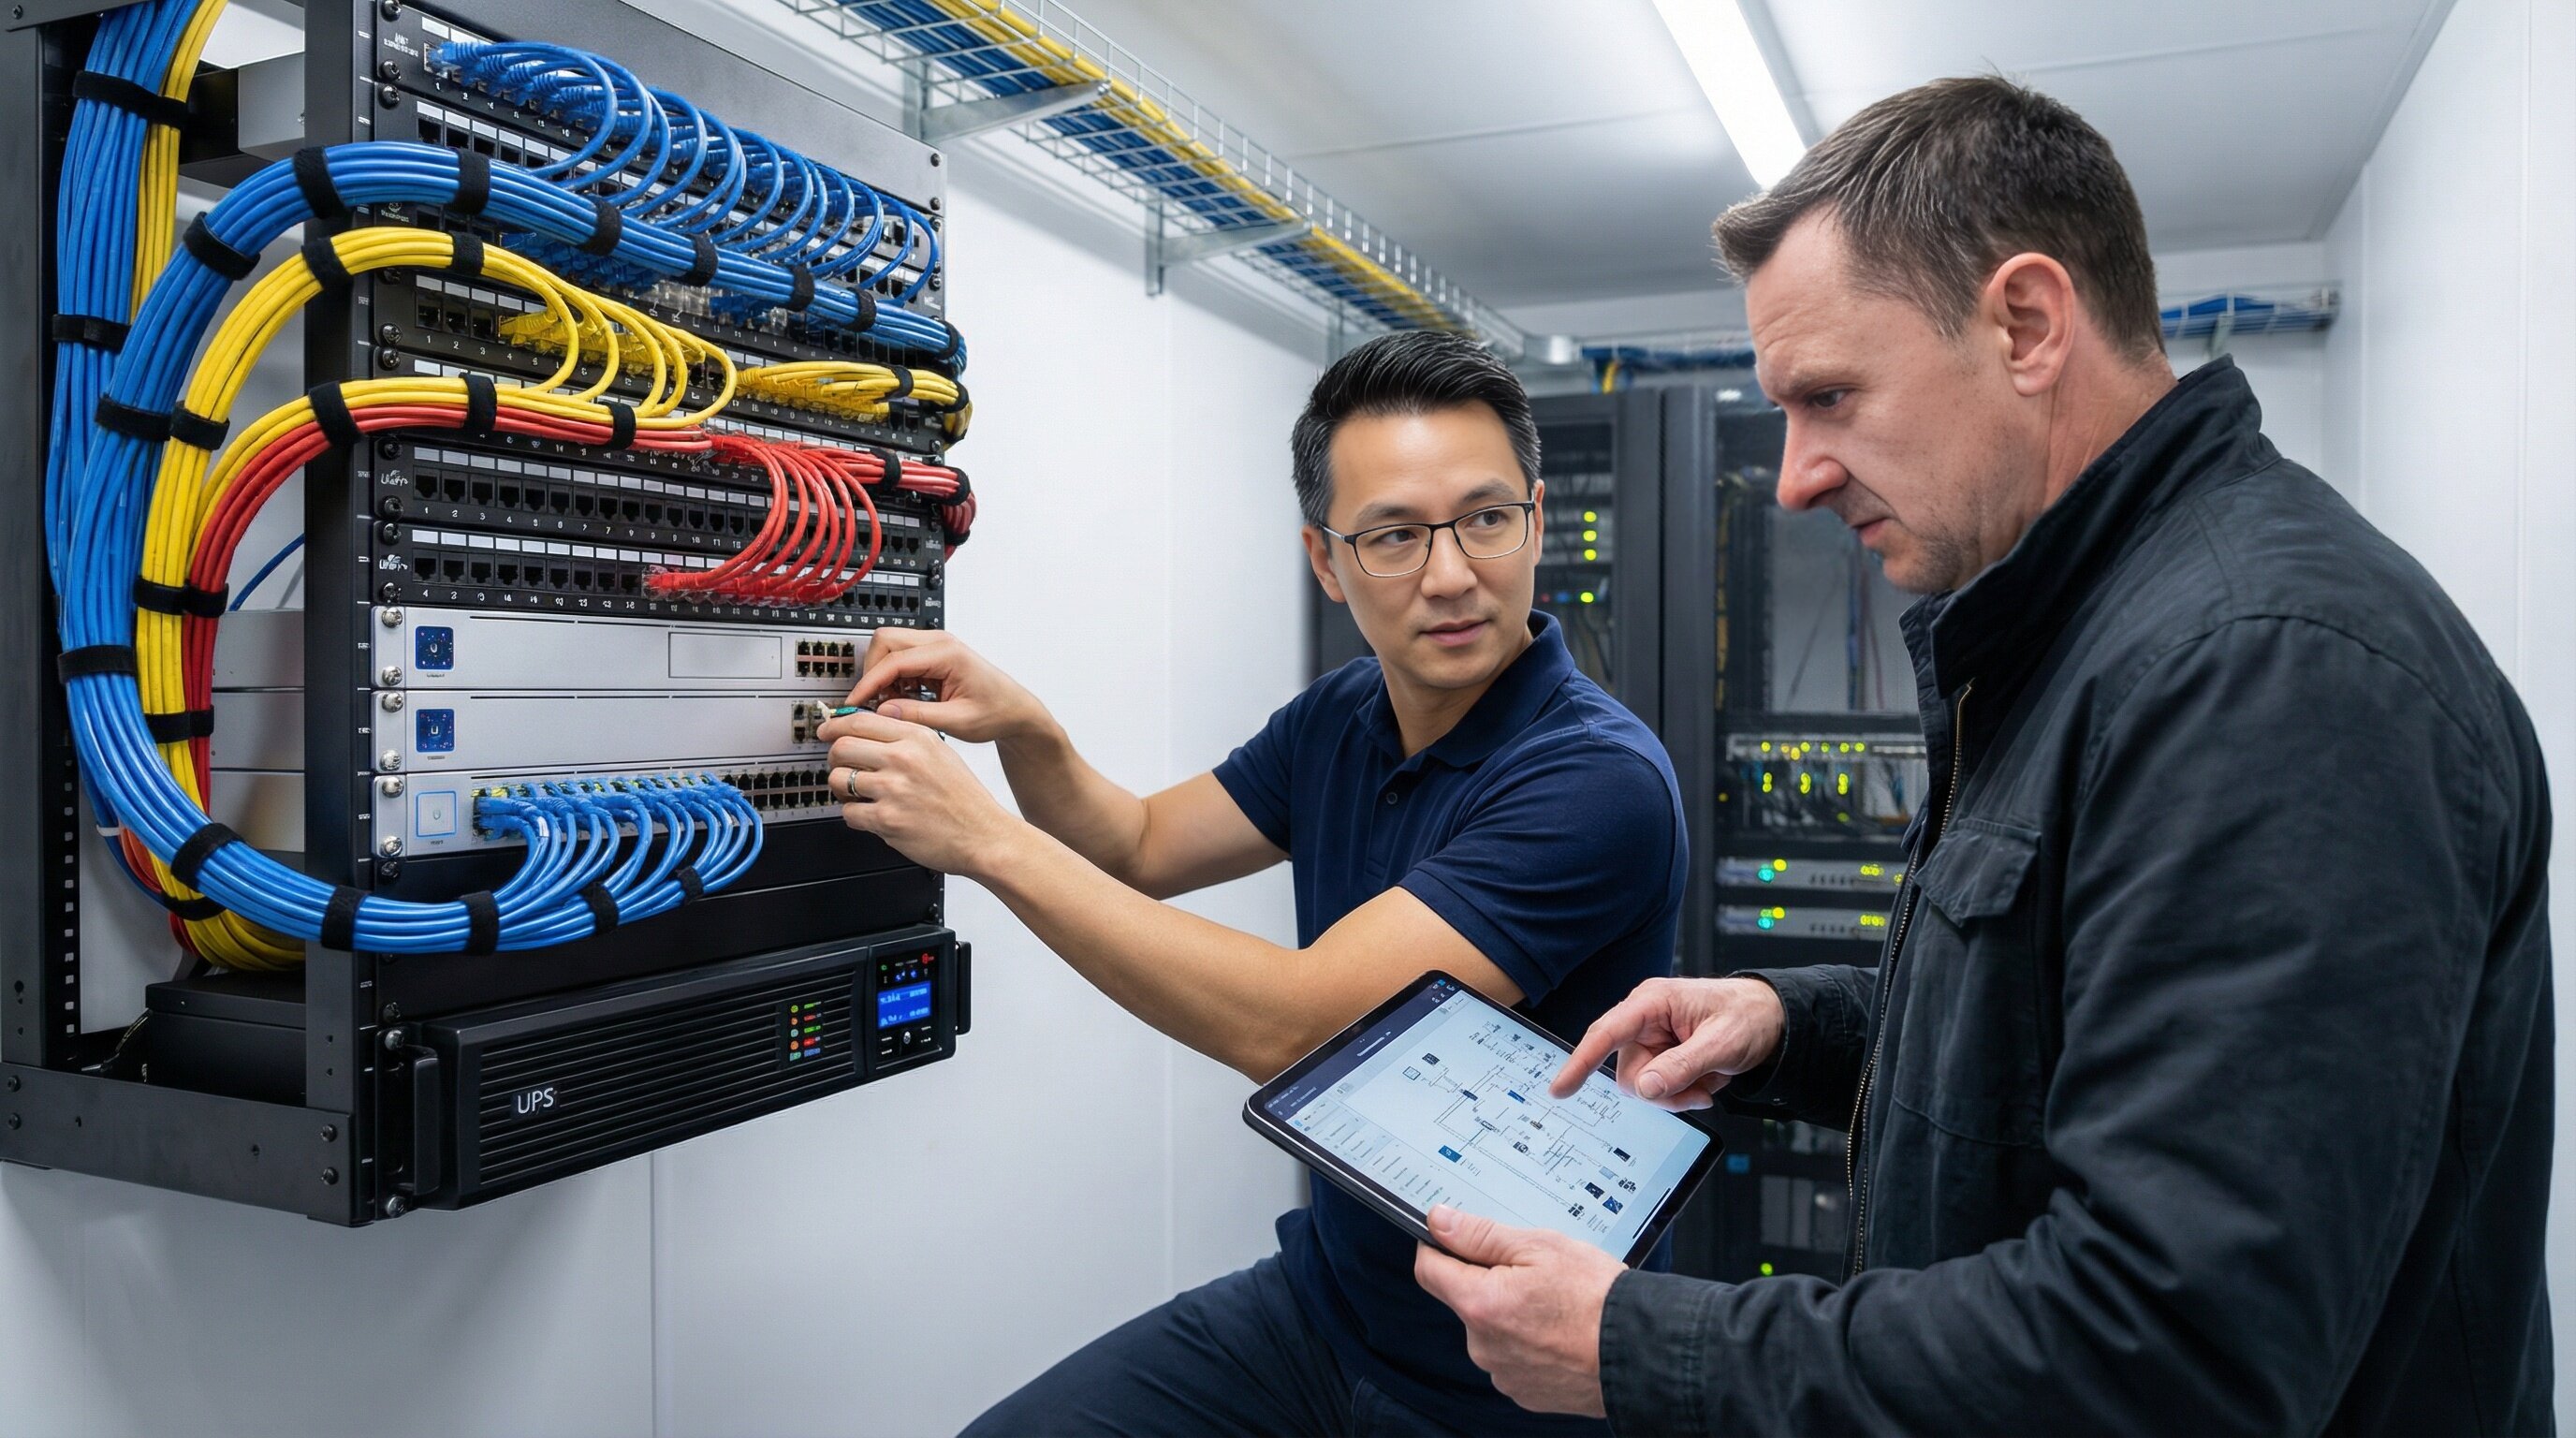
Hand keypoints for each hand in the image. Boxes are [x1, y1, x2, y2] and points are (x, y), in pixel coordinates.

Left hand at [819, 710, 1022, 876]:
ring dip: (842, 788)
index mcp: (917, 738)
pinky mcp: (887, 819)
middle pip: (841, 747)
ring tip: (858, 794)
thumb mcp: (940, 753)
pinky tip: (872, 814)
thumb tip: (866, 733)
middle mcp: (904, 759)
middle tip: (842, 765)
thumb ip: (905, 739)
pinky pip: (849, 813)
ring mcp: (893, 789)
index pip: (859, 721)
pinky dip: (855, 815)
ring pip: (839, 779)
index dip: (835, 726)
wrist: (983, 835)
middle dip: (835, 758)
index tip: (827, 730)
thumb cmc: (965, 799)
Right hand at [844, 629, 1047, 744]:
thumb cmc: (996, 712)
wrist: (1014, 709)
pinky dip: (893, 678)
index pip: (894, 660)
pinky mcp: (932, 656)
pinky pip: (900, 659)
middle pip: (884, 641)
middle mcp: (939, 643)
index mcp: (947, 654)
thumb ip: (919, 716)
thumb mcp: (957, 721)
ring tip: (895, 704)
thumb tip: (883, 711)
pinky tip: (905, 700)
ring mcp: (935, 647)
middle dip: (872, 672)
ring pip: (889, 647)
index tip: (855, 703)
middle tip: (874, 702)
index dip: (869, 683)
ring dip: (883, 676)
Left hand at [1413, 1205, 1620, 1417]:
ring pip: (1491, 1330)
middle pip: (1464, 1299)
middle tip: (1533, 1270)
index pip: (1428, 1269)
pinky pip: (1513, 1357)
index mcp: (1480, 1304)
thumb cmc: (1597, 1299)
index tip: (1456, 1236)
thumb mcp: (1540, 1246)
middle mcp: (1483, 1345)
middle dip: (1489, 1280)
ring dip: (1511, 1314)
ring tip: (1555, 1303)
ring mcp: (1503, 1373)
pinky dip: (1529, 1342)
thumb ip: (1481, 1234)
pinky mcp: (1525, 1392)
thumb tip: (1439, 1221)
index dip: (1438, 1245)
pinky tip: (1559, 1330)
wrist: (1641, 1353)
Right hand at [1552, 976, 1785, 1109]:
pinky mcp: (1661, 1057)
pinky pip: (1657, 1089)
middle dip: (1661, 1090)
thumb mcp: (1722, 1043)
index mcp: (1653, 1003)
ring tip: (1706, 1084)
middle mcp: (1645, 1020)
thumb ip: (1682, 1066)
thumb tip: (1647, 1088)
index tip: (1560, 1088)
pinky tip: (1703, 1083)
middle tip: (1698, 1092)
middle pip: (1629, 1072)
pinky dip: (1681, 1094)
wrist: (1771, 1020)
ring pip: (1643, 1086)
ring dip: (1675, 1095)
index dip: (1580, 1062)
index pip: (1606, 1033)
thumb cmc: (1748, 1016)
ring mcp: (1652, 1040)